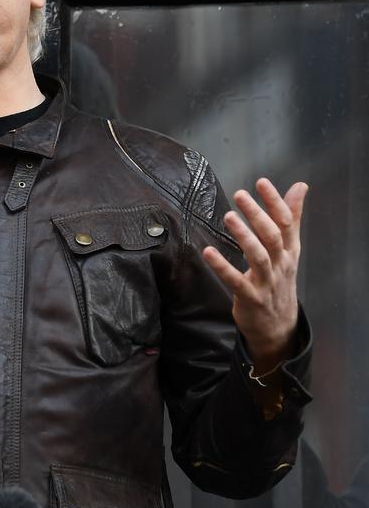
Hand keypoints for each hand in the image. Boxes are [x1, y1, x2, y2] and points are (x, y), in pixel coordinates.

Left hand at [202, 178, 308, 369]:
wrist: (278, 325)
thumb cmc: (279, 279)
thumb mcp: (289, 249)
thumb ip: (291, 217)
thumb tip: (300, 186)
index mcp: (289, 251)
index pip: (286, 222)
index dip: (275, 202)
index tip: (261, 182)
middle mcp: (281, 265)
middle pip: (273, 237)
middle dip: (258, 215)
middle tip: (240, 195)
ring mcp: (267, 282)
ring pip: (258, 257)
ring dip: (244, 236)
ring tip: (229, 216)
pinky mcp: (251, 298)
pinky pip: (236, 281)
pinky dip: (222, 266)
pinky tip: (207, 252)